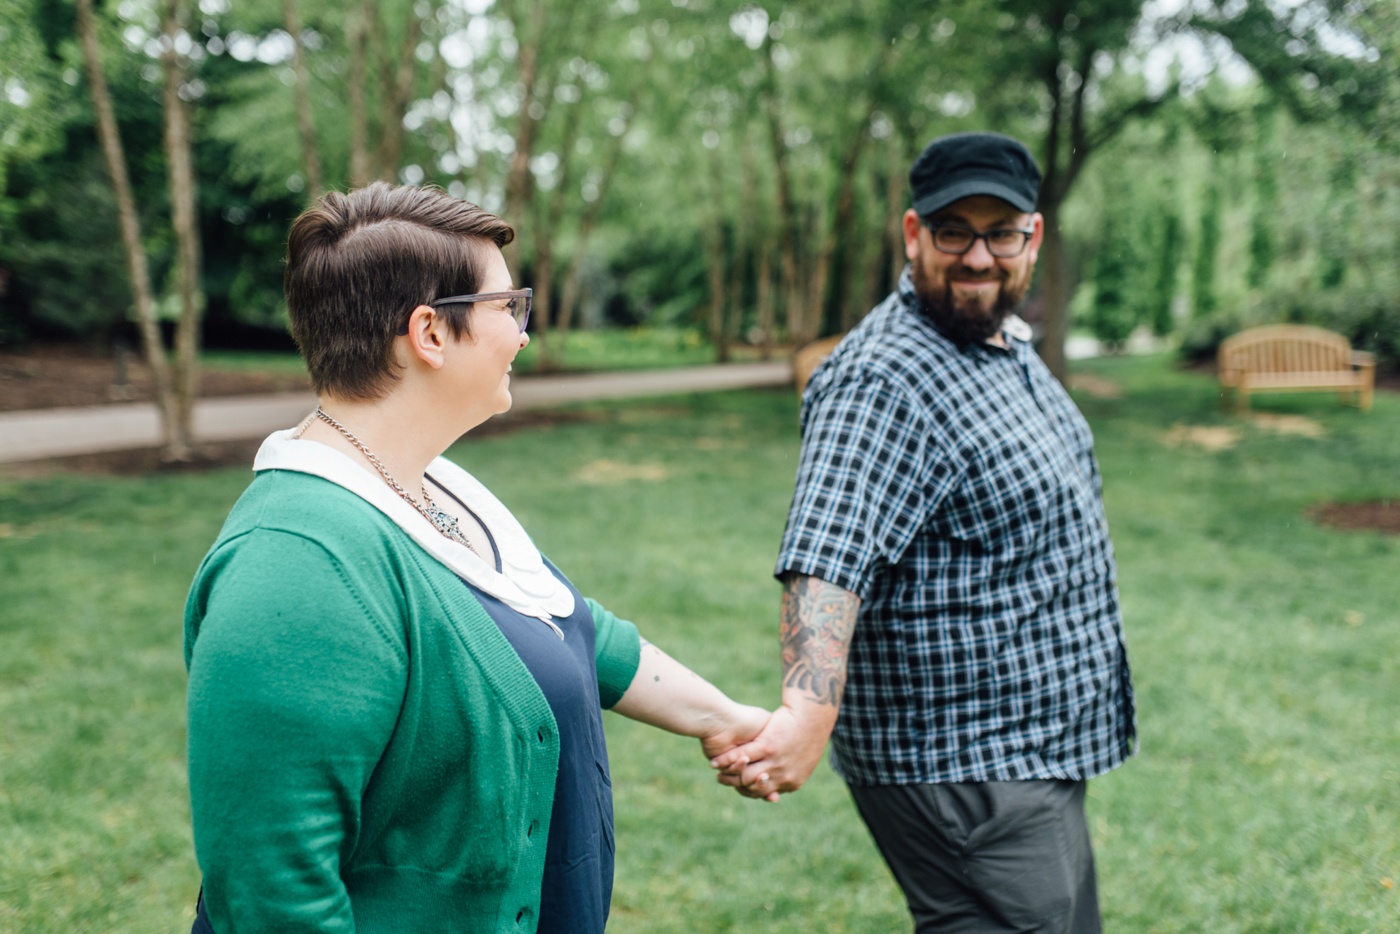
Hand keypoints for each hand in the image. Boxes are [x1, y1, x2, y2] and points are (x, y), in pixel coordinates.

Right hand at [709, 701, 833, 798]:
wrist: (812, 716)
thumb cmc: (807, 735)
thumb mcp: (804, 762)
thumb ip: (790, 775)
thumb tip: (780, 786)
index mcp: (792, 782)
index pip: (764, 793)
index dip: (748, 790)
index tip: (737, 786)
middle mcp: (783, 776)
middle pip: (751, 787)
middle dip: (734, 784)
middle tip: (722, 779)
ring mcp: (775, 762)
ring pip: (745, 774)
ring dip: (728, 774)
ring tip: (717, 770)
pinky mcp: (767, 746)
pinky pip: (741, 757)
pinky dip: (726, 760)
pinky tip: (716, 760)